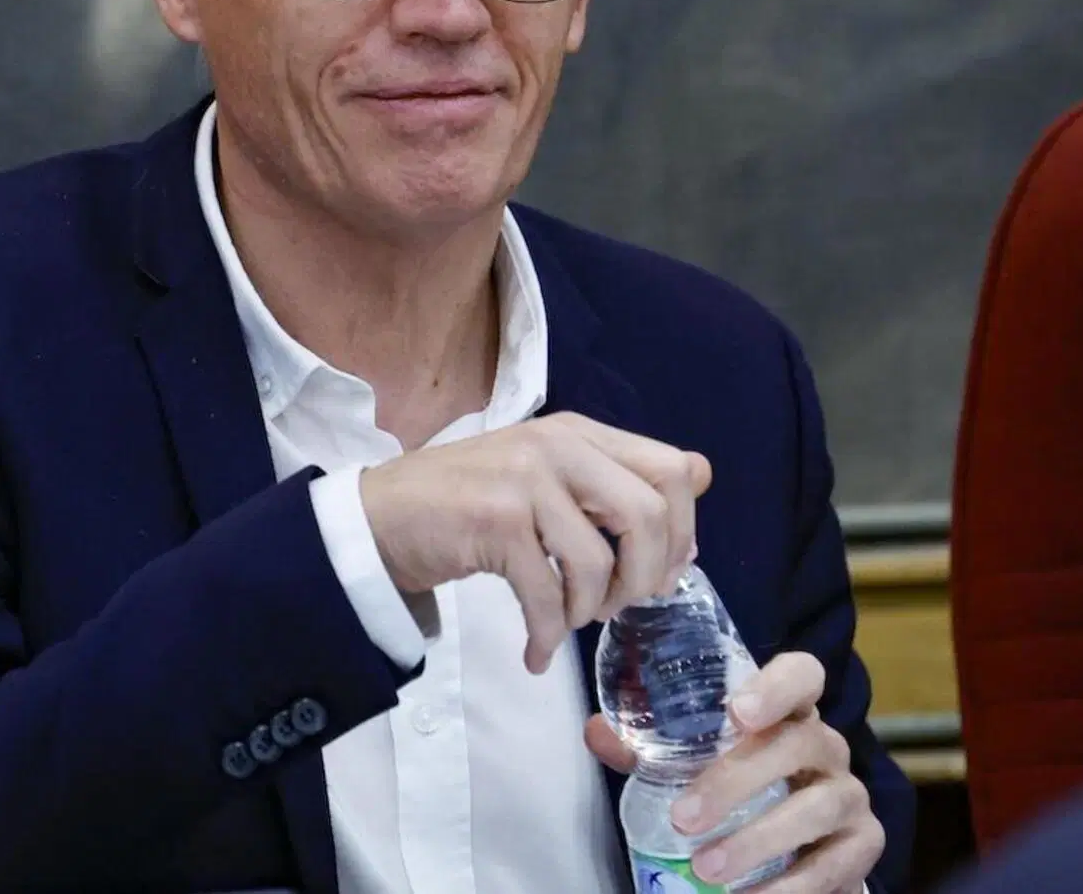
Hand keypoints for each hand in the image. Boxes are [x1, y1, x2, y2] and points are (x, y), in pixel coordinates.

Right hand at [358, 411, 710, 672]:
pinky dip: (545, 634)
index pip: (673, 469)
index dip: (682, 530)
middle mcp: (559, 446)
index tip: (662, 571)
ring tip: (565, 620)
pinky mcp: (494, 522)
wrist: (381, 517)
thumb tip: (701, 476)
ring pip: (598, 562)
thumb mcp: (551, 473)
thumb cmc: (471, 503)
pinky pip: (546, 594)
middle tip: (617, 603)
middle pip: (649, 515)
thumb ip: (617, 476)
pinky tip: (534, 650)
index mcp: (581, 432)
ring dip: (588, 609)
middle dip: (645, 576)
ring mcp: (525, 480)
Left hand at [584, 652, 882, 892]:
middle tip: (684, 817)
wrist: (808, 847)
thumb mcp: (702, 763)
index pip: (802, 675)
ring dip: (758, 840)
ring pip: (818, 807)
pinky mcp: (862, 846)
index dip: (777, 686)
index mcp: (791, 714)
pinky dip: (787, 890)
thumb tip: (598, 732)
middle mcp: (828, 747)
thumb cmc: (748, 792)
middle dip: (738, 780)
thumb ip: (652, 748)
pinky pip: (831, 866)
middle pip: (798, 743)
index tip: (738, 711)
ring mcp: (849, 796)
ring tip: (706, 868)